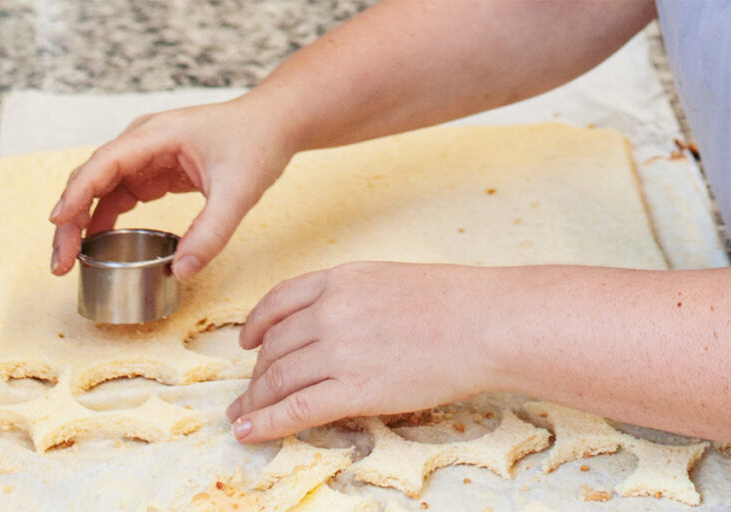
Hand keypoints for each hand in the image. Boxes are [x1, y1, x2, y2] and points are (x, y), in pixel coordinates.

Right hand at [48, 98, 295, 280]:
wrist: (274, 124)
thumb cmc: (256, 144)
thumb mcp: (239, 193)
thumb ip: (211, 233)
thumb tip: (182, 272)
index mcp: (156, 135)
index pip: (104, 164)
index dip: (77, 195)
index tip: (57, 224)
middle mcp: (142, 141)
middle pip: (91, 179)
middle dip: (70, 220)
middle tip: (60, 263)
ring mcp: (146, 155)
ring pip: (101, 189)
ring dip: (83, 223)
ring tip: (71, 261)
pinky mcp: (156, 169)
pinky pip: (121, 194)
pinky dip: (107, 219)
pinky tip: (98, 245)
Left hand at [225, 262, 506, 442]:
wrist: (486, 323)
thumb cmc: (456, 302)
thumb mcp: (393, 280)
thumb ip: (357, 297)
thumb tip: (339, 323)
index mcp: (340, 280)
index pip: (279, 301)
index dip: (257, 325)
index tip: (248, 342)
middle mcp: (331, 312)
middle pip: (275, 345)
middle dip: (258, 371)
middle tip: (251, 389)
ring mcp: (340, 351)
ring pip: (278, 378)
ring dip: (256, 400)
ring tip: (244, 415)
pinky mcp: (354, 390)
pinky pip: (296, 410)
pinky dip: (266, 423)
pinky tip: (249, 431)